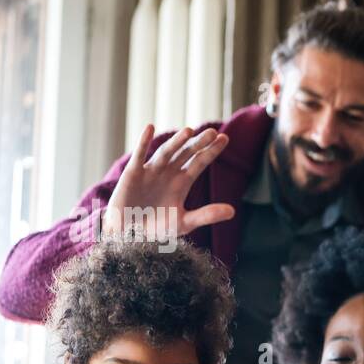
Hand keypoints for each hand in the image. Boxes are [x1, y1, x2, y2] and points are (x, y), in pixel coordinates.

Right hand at [103, 123, 235, 239]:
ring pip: (166, 152)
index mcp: (182, 182)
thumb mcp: (185, 222)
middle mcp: (168, 173)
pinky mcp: (133, 173)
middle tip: (213, 132)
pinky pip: (139, 155)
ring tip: (189, 131)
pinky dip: (143, 141)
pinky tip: (150, 128)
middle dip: (199, 143)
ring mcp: (151, 171)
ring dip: (177, 141)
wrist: (130, 236)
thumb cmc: (157, 229)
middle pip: (186, 154)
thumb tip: (233, 211)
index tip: (225, 138)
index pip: (200, 162)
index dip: (211, 151)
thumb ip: (207, 215)